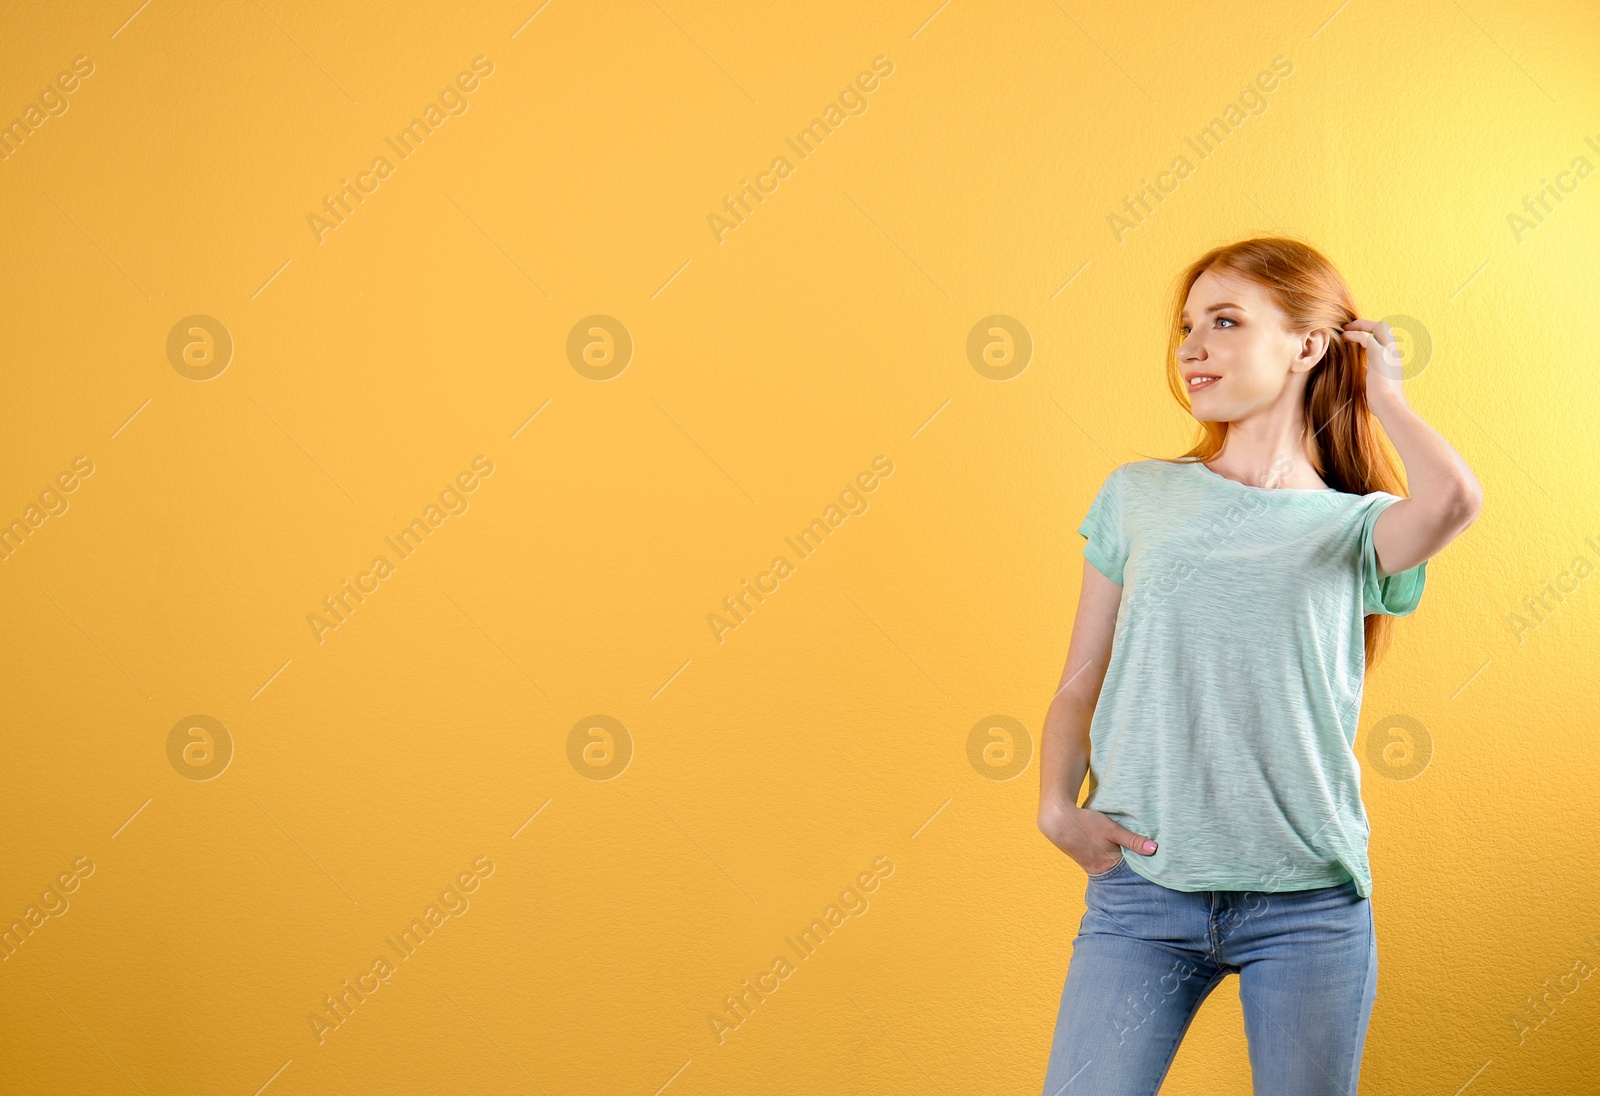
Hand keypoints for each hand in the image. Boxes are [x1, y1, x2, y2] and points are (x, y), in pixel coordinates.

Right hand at [1040, 802, 1156, 875]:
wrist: (1057, 820)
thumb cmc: (1086, 824)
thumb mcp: (1112, 829)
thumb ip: (1133, 840)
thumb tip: (1155, 849)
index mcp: (1108, 865)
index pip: (1131, 874)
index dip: (1142, 871)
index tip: (1154, 869)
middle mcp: (1099, 870)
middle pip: (1121, 874)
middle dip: (1132, 870)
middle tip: (1146, 865)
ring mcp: (1090, 866)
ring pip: (1111, 869)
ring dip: (1120, 864)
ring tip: (1130, 857)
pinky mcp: (1084, 860)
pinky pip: (1101, 864)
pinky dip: (1109, 860)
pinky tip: (1111, 851)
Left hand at [1340, 319, 1406, 408]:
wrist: (1388, 405)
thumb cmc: (1380, 400)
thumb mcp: (1375, 382)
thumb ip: (1370, 372)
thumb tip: (1361, 369)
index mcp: (1393, 359)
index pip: (1384, 338)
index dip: (1370, 334)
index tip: (1355, 335)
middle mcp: (1394, 352)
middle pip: (1384, 327)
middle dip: (1366, 324)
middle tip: (1349, 327)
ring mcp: (1389, 352)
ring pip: (1379, 327)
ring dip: (1361, 325)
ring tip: (1345, 328)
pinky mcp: (1380, 355)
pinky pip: (1366, 337)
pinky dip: (1353, 334)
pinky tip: (1343, 337)